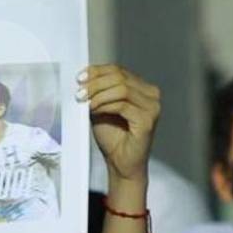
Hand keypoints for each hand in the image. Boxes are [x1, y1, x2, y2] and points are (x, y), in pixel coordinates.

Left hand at [77, 64, 158, 182]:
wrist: (120, 163)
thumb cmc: (113, 137)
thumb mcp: (101, 107)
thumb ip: (97, 91)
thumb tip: (82, 77)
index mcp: (142, 88)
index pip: (118, 70)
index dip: (97, 71)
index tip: (79, 78)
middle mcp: (152, 95)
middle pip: (119, 77)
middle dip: (95, 83)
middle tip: (79, 93)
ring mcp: (152, 107)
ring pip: (121, 89)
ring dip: (98, 94)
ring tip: (85, 103)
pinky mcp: (148, 120)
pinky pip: (122, 105)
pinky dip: (105, 105)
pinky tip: (94, 110)